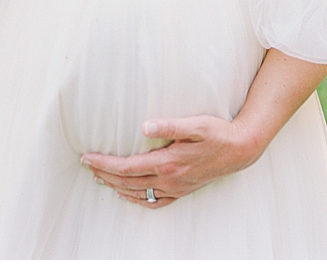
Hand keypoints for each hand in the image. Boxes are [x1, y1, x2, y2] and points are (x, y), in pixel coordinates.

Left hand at [81, 115, 260, 208]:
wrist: (239, 150)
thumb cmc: (217, 133)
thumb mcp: (195, 124)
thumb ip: (169, 125)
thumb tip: (145, 126)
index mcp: (167, 163)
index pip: (126, 167)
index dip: (104, 164)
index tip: (87, 158)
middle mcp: (169, 179)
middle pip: (127, 182)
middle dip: (104, 174)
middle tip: (86, 165)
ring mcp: (176, 188)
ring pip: (138, 193)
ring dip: (116, 187)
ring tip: (100, 178)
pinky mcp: (183, 191)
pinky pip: (155, 202)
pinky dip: (137, 200)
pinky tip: (128, 194)